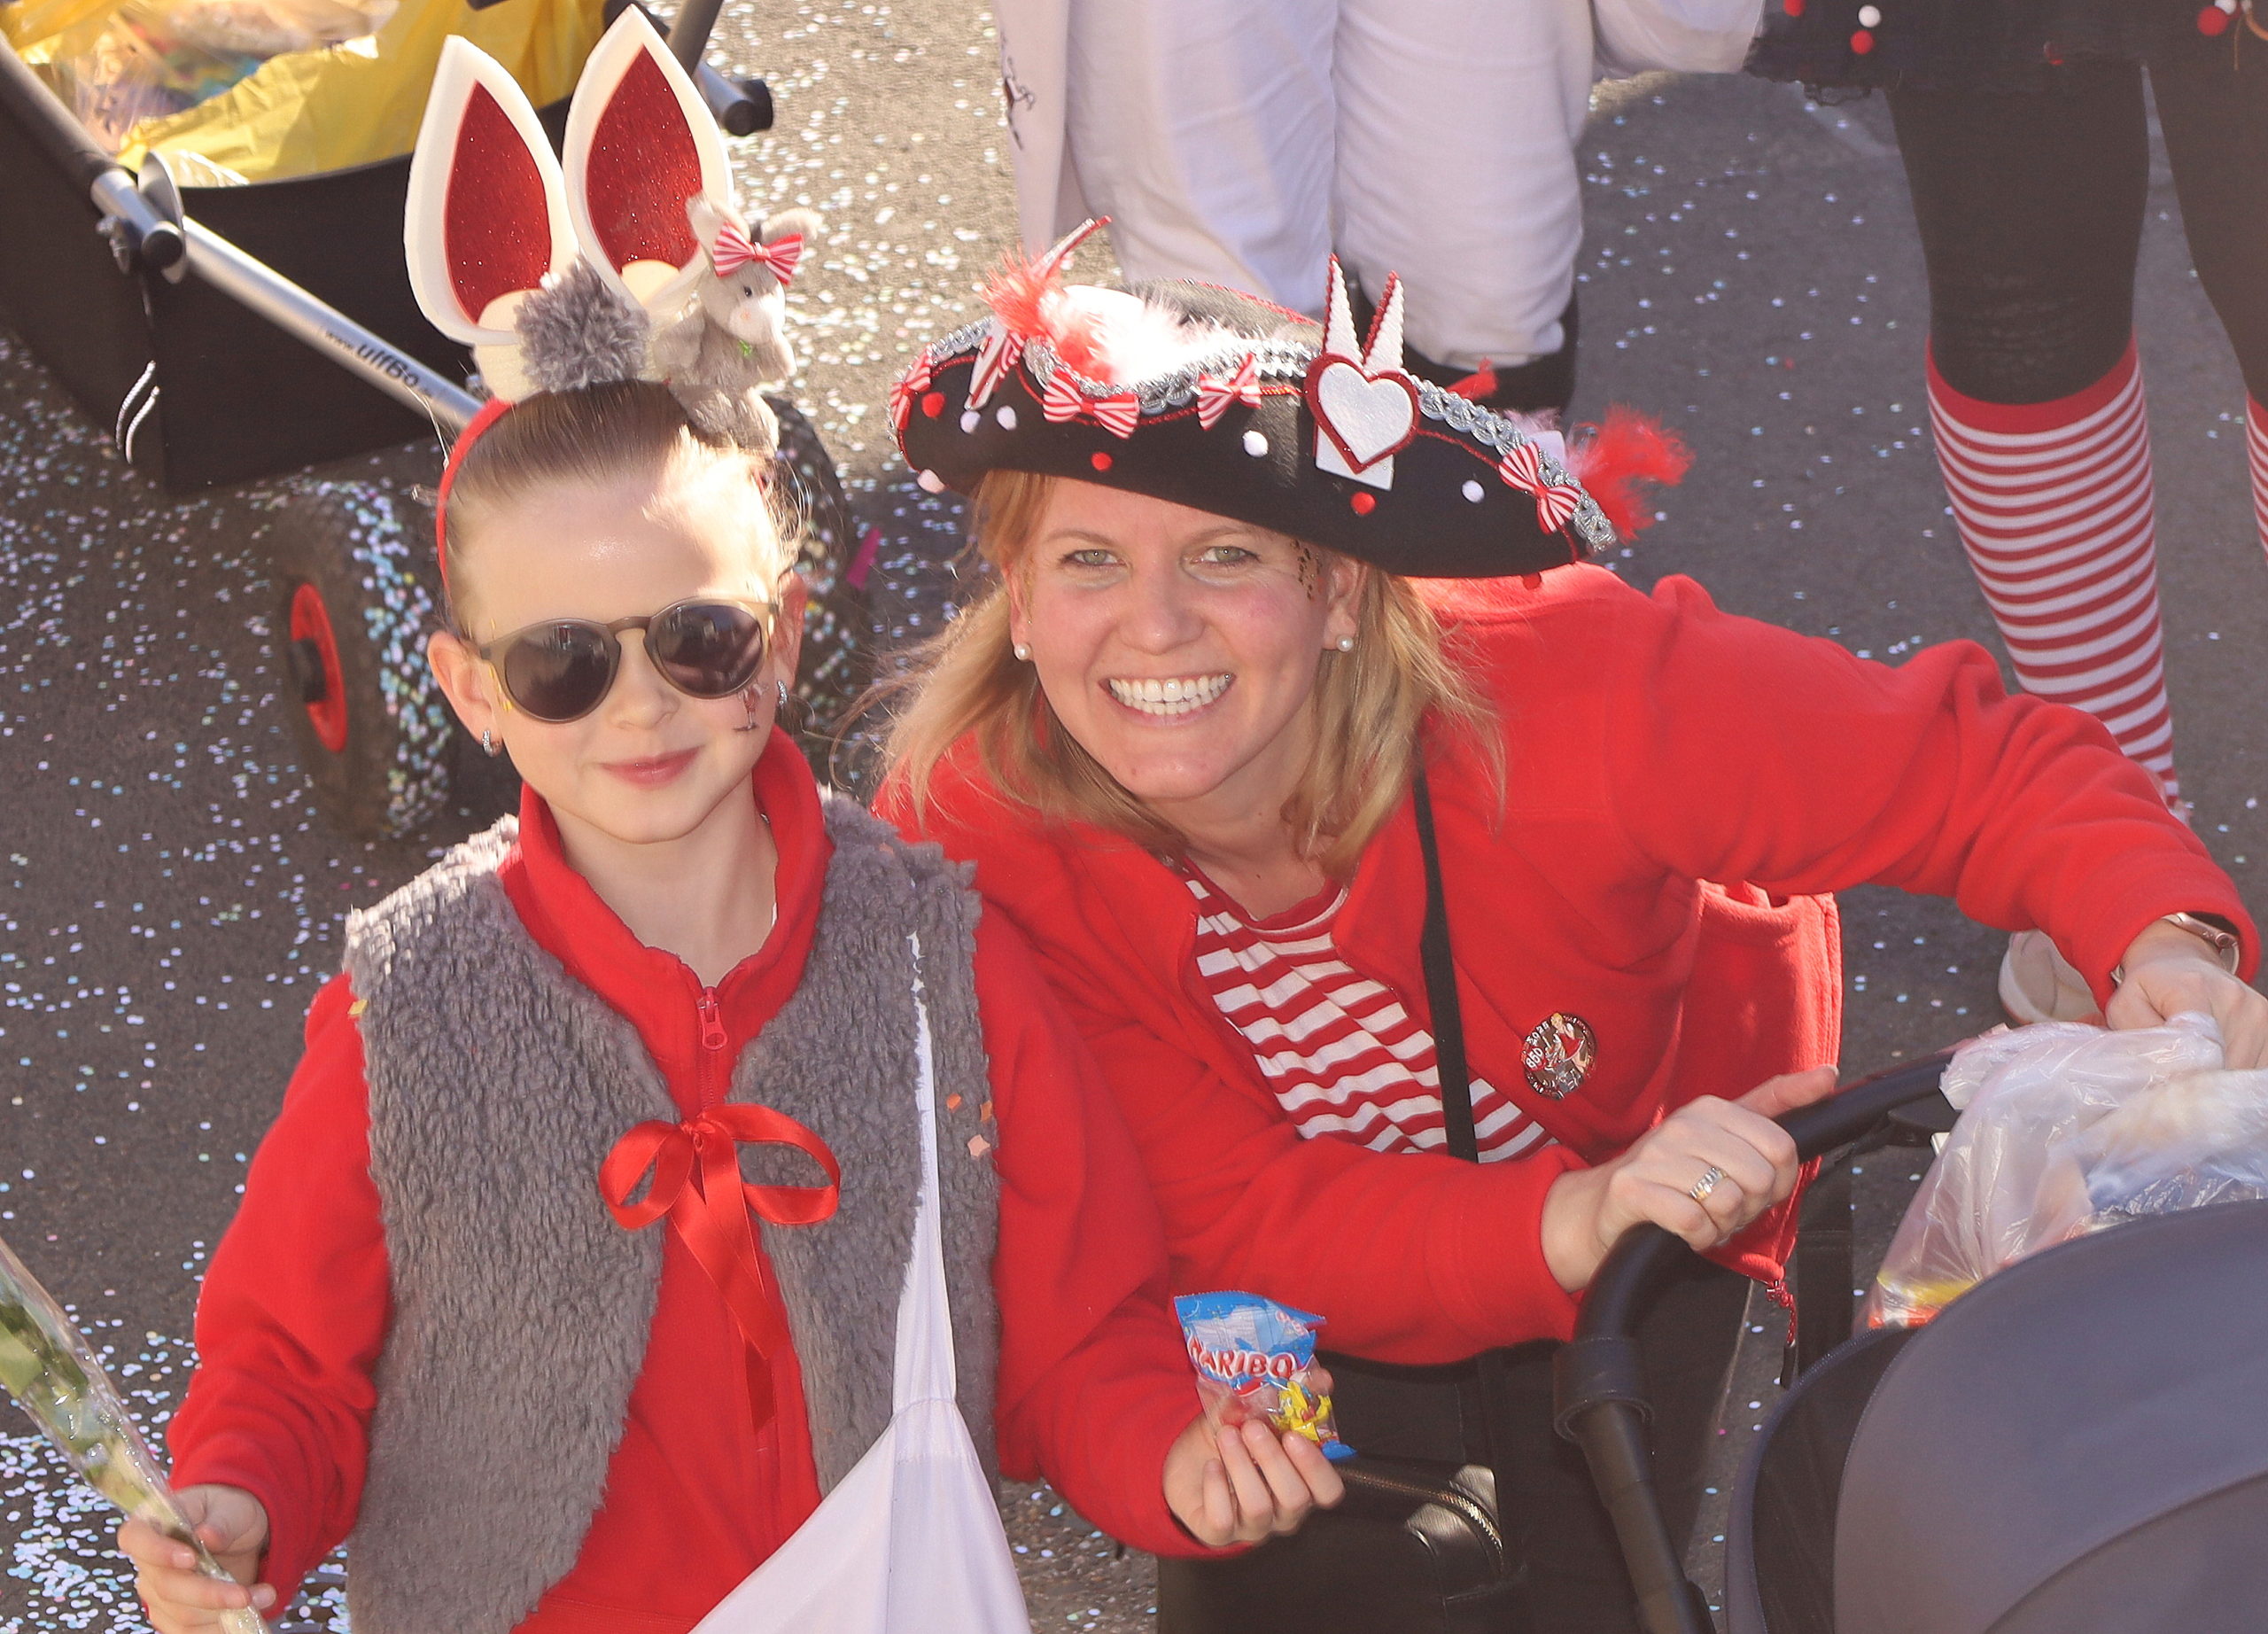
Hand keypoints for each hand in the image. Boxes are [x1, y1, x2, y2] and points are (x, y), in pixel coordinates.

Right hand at [117, 1484, 273, 1632]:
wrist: (240, 1535)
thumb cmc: (228, 1512)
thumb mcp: (232, 1507)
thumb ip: (220, 1521)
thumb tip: (206, 1534)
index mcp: (152, 1526)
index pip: (135, 1538)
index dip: (157, 1551)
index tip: (190, 1558)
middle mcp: (148, 1564)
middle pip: (166, 1586)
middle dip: (208, 1594)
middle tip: (244, 1595)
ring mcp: (158, 1594)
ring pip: (182, 1615)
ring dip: (225, 1612)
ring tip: (264, 1595)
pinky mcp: (174, 1617)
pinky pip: (193, 1631)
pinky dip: (224, 1626)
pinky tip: (252, 1611)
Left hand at [1163, 1380, 1345, 1547]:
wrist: (1186, 1461)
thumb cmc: (1232, 1438)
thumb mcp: (1256, 1413)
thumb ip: (1290, 1396)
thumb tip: (1322, 1378)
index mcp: (1301, 1484)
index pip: (1328, 1492)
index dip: (1316, 1468)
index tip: (1292, 1436)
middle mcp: (1282, 1512)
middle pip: (1295, 1499)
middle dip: (1272, 1460)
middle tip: (1252, 1428)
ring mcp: (1251, 1527)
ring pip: (1258, 1507)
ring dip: (1241, 1466)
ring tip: (1226, 1436)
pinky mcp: (1217, 1534)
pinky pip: (1222, 1521)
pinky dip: (1215, 1488)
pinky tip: (1211, 1465)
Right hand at [1541, 1066, 1837, 1291]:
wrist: (1603, 1206)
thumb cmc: (1674, 1175)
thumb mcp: (1724, 1135)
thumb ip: (1776, 1104)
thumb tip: (1830, 1074)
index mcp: (1710, 1108)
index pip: (1782, 1147)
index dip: (1779, 1182)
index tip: (1755, 1188)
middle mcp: (1682, 1125)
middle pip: (1760, 1178)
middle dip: (1749, 1207)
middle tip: (1722, 1208)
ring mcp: (1655, 1155)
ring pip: (1728, 1201)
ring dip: (1721, 1225)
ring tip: (1701, 1217)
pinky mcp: (1633, 1188)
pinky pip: (1695, 1222)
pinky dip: (1698, 1238)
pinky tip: (1684, 1231)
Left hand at [2107, 921, 2267, 1068]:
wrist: (2181, 962)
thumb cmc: (2150, 989)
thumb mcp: (2125, 1005)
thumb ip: (2136, 1035)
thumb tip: (2161, 1069)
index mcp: (2192, 988)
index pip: (2198, 1041)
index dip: (2183, 1069)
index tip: (2169, 1080)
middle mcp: (2233, 998)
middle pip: (2220, 1061)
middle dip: (2196, 1077)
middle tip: (2175, 1075)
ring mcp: (2258, 1012)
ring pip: (2240, 1069)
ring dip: (2216, 1076)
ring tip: (2193, 1062)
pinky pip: (2255, 1066)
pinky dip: (2233, 1072)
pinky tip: (2214, 1060)